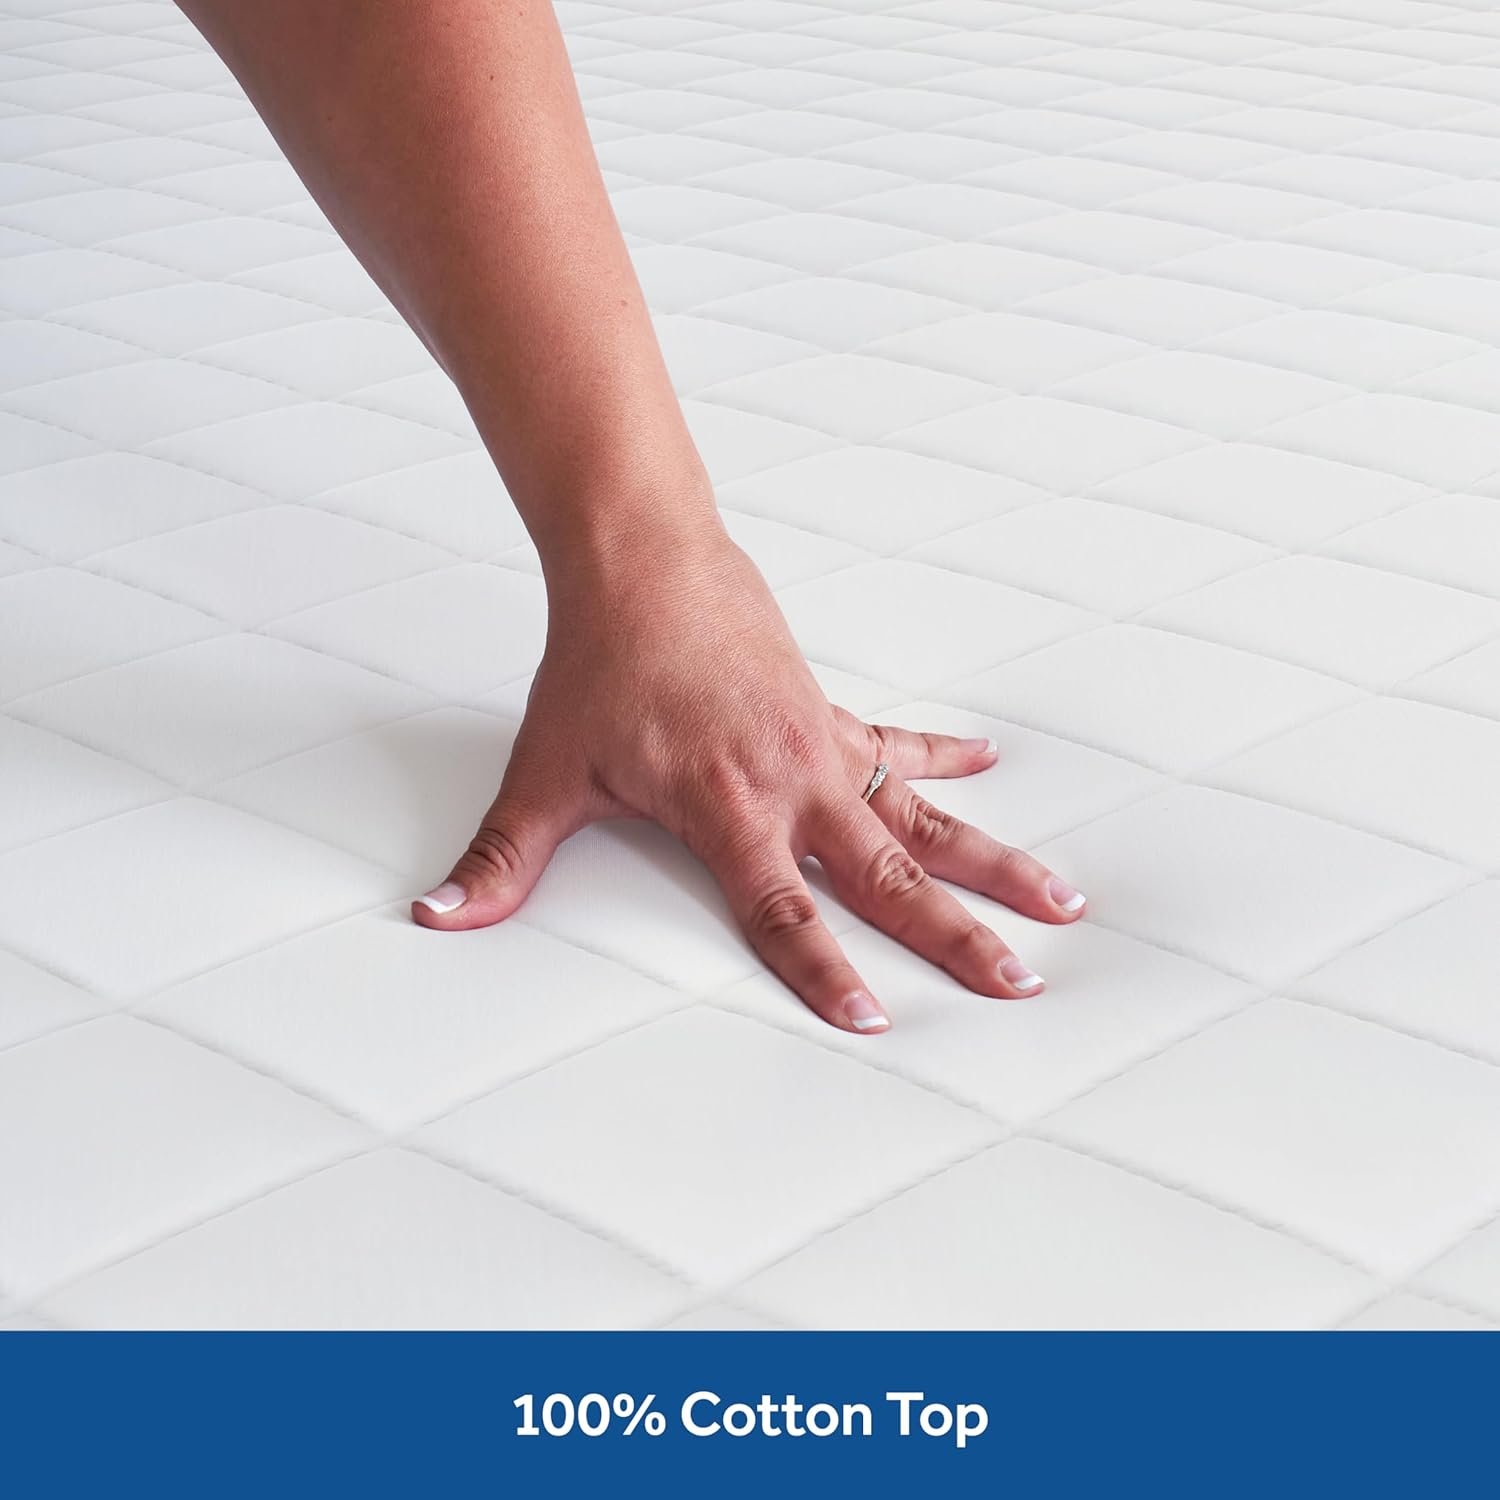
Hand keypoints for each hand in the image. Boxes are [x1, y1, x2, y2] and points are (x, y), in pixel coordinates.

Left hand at [412, 525, 1086, 1032]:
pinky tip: (988, 766)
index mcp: (727, 809)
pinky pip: (899, 744)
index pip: (784, 912)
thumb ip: (503, 858)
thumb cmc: (600, 664)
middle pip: (888, 875)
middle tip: (1018, 983)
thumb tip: (441, 918)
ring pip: (923, 816)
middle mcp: (791, 782)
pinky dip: (945, 759)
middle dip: (955, 936)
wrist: (641, 562)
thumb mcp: (546, 771)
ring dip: (993, 859)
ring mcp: (821, 745)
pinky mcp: (828, 711)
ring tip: (1061, 897)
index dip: (827, 971)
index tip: (876, 1021)